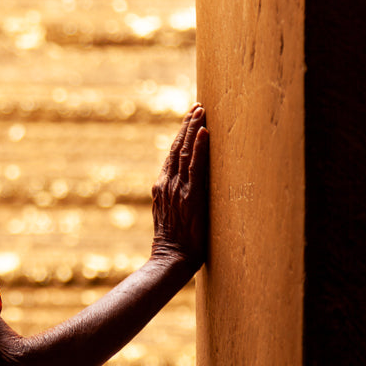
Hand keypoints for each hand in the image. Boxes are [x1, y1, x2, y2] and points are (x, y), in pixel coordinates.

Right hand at [151, 103, 208, 270]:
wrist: (171, 260)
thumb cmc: (176, 245)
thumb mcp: (172, 217)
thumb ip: (176, 201)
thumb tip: (187, 193)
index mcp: (161, 188)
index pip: (171, 155)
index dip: (181, 135)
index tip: (190, 118)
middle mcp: (166, 184)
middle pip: (176, 148)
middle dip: (187, 125)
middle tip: (197, 106)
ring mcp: (177, 189)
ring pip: (184, 152)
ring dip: (193, 129)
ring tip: (201, 111)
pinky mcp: (189, 196)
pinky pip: (195, 167)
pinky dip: (199, 148)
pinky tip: (204, 132)